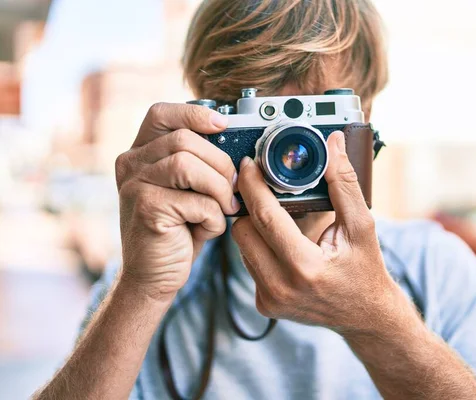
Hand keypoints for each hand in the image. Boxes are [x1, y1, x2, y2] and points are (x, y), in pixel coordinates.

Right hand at [115, 103, 239, 299]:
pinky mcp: (147, 209)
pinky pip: (196, 201)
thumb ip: (199, 164)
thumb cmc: (177, 231)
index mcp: (140, 154)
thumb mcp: (186, 190)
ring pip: (189, 165)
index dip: (194, 113)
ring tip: (225, 208)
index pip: (161, 114)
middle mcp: (131, 164)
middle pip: (184, 139)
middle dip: (220, 162)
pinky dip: (214, 218)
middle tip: (233, 186)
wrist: (153, 276)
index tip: (223, 124)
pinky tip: (207, 229)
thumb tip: (238, 147)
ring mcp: (134, 185)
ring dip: (219, 189)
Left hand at [232, 131, 399, 333]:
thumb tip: (333, 145)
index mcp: (305, 267)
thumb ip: (344, 183)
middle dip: (251, 204)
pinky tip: (280, 240)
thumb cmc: (366, 270)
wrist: (366, 317)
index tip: (249, 164)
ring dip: (254, 225)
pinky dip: (260, 246)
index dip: (254, 186)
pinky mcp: (264, 305)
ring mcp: (269, 299)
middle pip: (244, 230)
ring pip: (242, 246)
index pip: (265, 218)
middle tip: (263, 186)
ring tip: (276, 213)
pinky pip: (249, 263)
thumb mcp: (362, 226)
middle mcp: (281, 288)